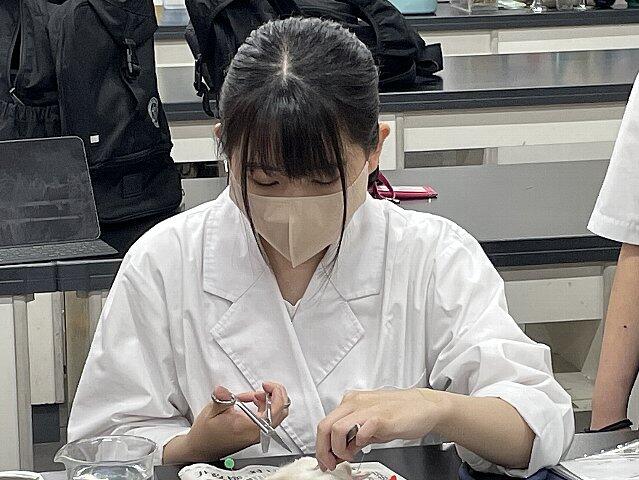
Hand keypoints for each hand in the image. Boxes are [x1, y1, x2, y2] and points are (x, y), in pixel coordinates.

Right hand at [163, 382, 289, 463]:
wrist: (200, 448)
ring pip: (276, 415)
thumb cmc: (206, 434)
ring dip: (269, 400)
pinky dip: (263, 407)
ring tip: (255, 394)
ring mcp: (257, 435)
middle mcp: (257, 433)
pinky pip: (267, 419)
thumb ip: (221, 398)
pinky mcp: (254, 434)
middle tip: (266, 386)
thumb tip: (222, 390)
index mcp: (250, 427)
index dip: (276, 393)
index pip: (276, 410)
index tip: (266, 385)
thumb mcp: (212, 411)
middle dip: (276, 395)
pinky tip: (251, 401)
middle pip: (281, 412)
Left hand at [315, 389, 448, 470]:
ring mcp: (366, 408)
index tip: (326, 459)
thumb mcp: (371, 424)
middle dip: (324, 450)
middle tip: (331, 463)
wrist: (424, 406)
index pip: (326, 423)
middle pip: (325, 426)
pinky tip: (364, 446)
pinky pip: (360, 431)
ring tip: (350, 455)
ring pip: (336, 428)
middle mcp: (355, 402)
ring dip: (339, 449)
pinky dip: (358, 443)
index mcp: (351, 402)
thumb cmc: (400, 412)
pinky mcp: (380, 418)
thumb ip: (354, 435)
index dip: (322, 445)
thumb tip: (340, 451)